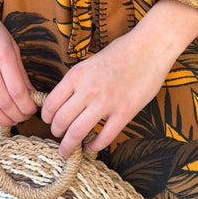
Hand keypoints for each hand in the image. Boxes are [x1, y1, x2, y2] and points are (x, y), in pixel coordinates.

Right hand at [0, 0, 36, 129]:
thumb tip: (32, 96)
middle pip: (4, 102)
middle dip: (17, 115)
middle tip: (24, 117)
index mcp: (3, 55)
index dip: (27, 106)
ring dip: (1, 119)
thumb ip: (21, 72)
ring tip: (10, 121)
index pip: (18, 90)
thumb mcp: (12, 46)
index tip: (33, 110)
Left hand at [41, 0, 197, 156]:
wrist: (150, 47)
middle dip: (56, 133)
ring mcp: (106, 102)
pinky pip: (104, 137)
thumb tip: (65, 101)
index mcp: (76, 75)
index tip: (48, 121)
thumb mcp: (90, 62)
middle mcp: (87, 90)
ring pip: (77, 132)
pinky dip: (94, 146)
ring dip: (68, 145)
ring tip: (67, 150)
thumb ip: (77, 81)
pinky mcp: (125, 112)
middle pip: (61, 121)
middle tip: (57, 137)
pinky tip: (91, 147)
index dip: (47, 117)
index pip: (51, 103)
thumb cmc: (121, 52)